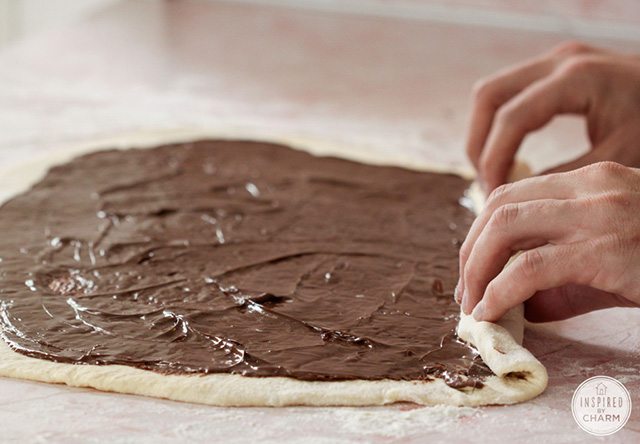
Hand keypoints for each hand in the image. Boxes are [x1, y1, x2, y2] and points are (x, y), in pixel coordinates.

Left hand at [457, 162, 639, 322]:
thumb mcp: (613, 253)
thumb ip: (562, 273)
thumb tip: (516, 303)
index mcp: (591, 181)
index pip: (513, 196)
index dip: (481, 233)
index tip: (473, 269)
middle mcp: (591, 187)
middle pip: (500, 207)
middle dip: (471, 251)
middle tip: (466, 290)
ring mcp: (599, 214)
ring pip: (504, 229)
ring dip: (476, 270)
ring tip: (473, 304)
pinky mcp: (607, 251)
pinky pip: (531, 268)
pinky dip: (499, 293)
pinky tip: (491, 311)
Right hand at [466, 41, 639, 193]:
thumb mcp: (618, 158)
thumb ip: (563, 177)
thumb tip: (517, 198)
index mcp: (577, 79)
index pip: (511, 117)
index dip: (494, 159)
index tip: (493, 193)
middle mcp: (559, 62)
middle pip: (488, 96)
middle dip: (479, 144)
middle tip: (486, 181)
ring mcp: (555, 62)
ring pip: (492, 93)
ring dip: (485, 133)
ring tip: (493, 171)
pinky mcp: (555, 70)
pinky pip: (509, 94)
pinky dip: (500, 124)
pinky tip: (510, 153)